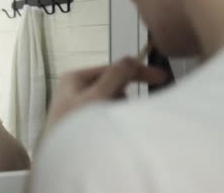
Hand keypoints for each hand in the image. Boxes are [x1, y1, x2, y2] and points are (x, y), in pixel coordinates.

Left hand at [44, 57, 167, 132]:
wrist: (62, 163)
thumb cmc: (75, 127)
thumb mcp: (96, 97)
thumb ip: (115, 77)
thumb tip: (131, 59)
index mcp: (75, 79)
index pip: (111, 68)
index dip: (136, 71)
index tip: (161, 77)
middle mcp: (75, 91)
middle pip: (111, 85)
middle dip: (125, 95)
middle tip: (135, 107)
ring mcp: (79, 109)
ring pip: (110, 102)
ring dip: (119, 109)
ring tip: (116, 123)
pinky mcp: (83, 126)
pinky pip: (105, 116)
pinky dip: (114, 120)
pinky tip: (112, 131)